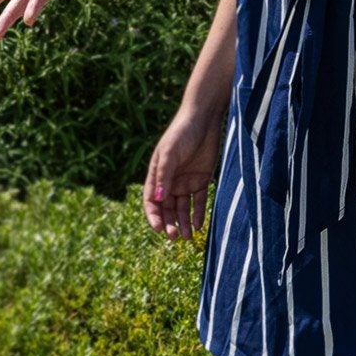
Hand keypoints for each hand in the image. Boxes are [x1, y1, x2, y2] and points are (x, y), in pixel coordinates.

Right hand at [144, 103, 222, 238]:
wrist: (204, 119)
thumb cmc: (182, 133)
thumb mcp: (170, 153)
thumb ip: (164, 176)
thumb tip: (158, 200)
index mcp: (157, 175)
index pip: (152, 201)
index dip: (154, 216)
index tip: (158, 229)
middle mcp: (170, 181)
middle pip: (167, 208)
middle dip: (169, 223)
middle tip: (174, 237)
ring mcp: (185, 181)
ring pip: (182, 208)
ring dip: (183, 223)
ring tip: (188, 237)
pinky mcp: (201, 180)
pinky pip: (198, 202)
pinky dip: (198, 214)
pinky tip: (198, 225)